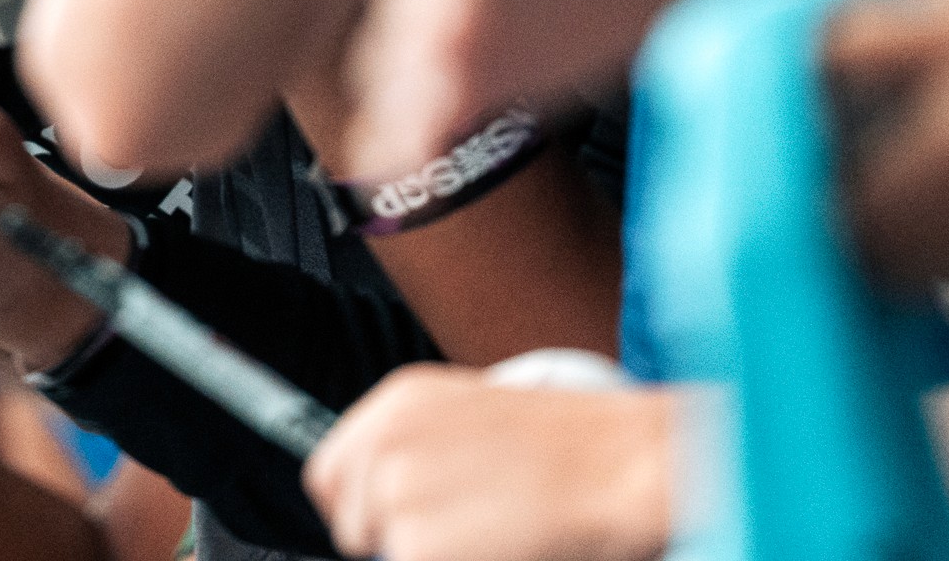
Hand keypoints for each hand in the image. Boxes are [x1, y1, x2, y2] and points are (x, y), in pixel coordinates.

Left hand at [303, 366, 674, 560]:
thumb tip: (381, 497)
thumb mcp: (473, 416)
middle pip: (350, 524)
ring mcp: (396, 496)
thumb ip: (416, 448)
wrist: (620, 465)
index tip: (387, 522)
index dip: (358, 508)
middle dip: (392, 540)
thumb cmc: (571, 447)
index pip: (328, 475)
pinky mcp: (416, 547)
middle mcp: (384, 444)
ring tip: (490, 533)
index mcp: (396, 403)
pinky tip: (499, 548)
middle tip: (456, 534)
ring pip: (387, 553)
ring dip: (427, 553)